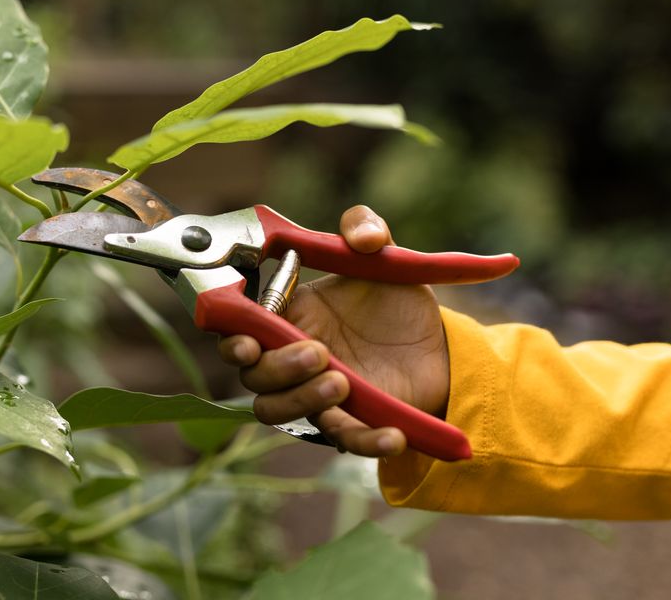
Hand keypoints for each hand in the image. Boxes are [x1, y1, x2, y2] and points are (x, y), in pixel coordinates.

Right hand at [218, 206, 450, 456]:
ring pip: (276, 411)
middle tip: (318, 352)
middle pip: (253, 377)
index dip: (233, 340)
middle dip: (276, 368)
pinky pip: (343, 440)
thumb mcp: (384, 257)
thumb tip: (363, 237)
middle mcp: (290, 357)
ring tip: (343, 382)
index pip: (238, 331)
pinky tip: (392, 432)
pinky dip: (364, 441)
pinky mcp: (349, 422)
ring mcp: (315, 393)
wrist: (437, 344)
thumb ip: (367, 228)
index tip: (249, 341)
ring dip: (301, 400)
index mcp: (288, 316)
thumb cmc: (394, 300)